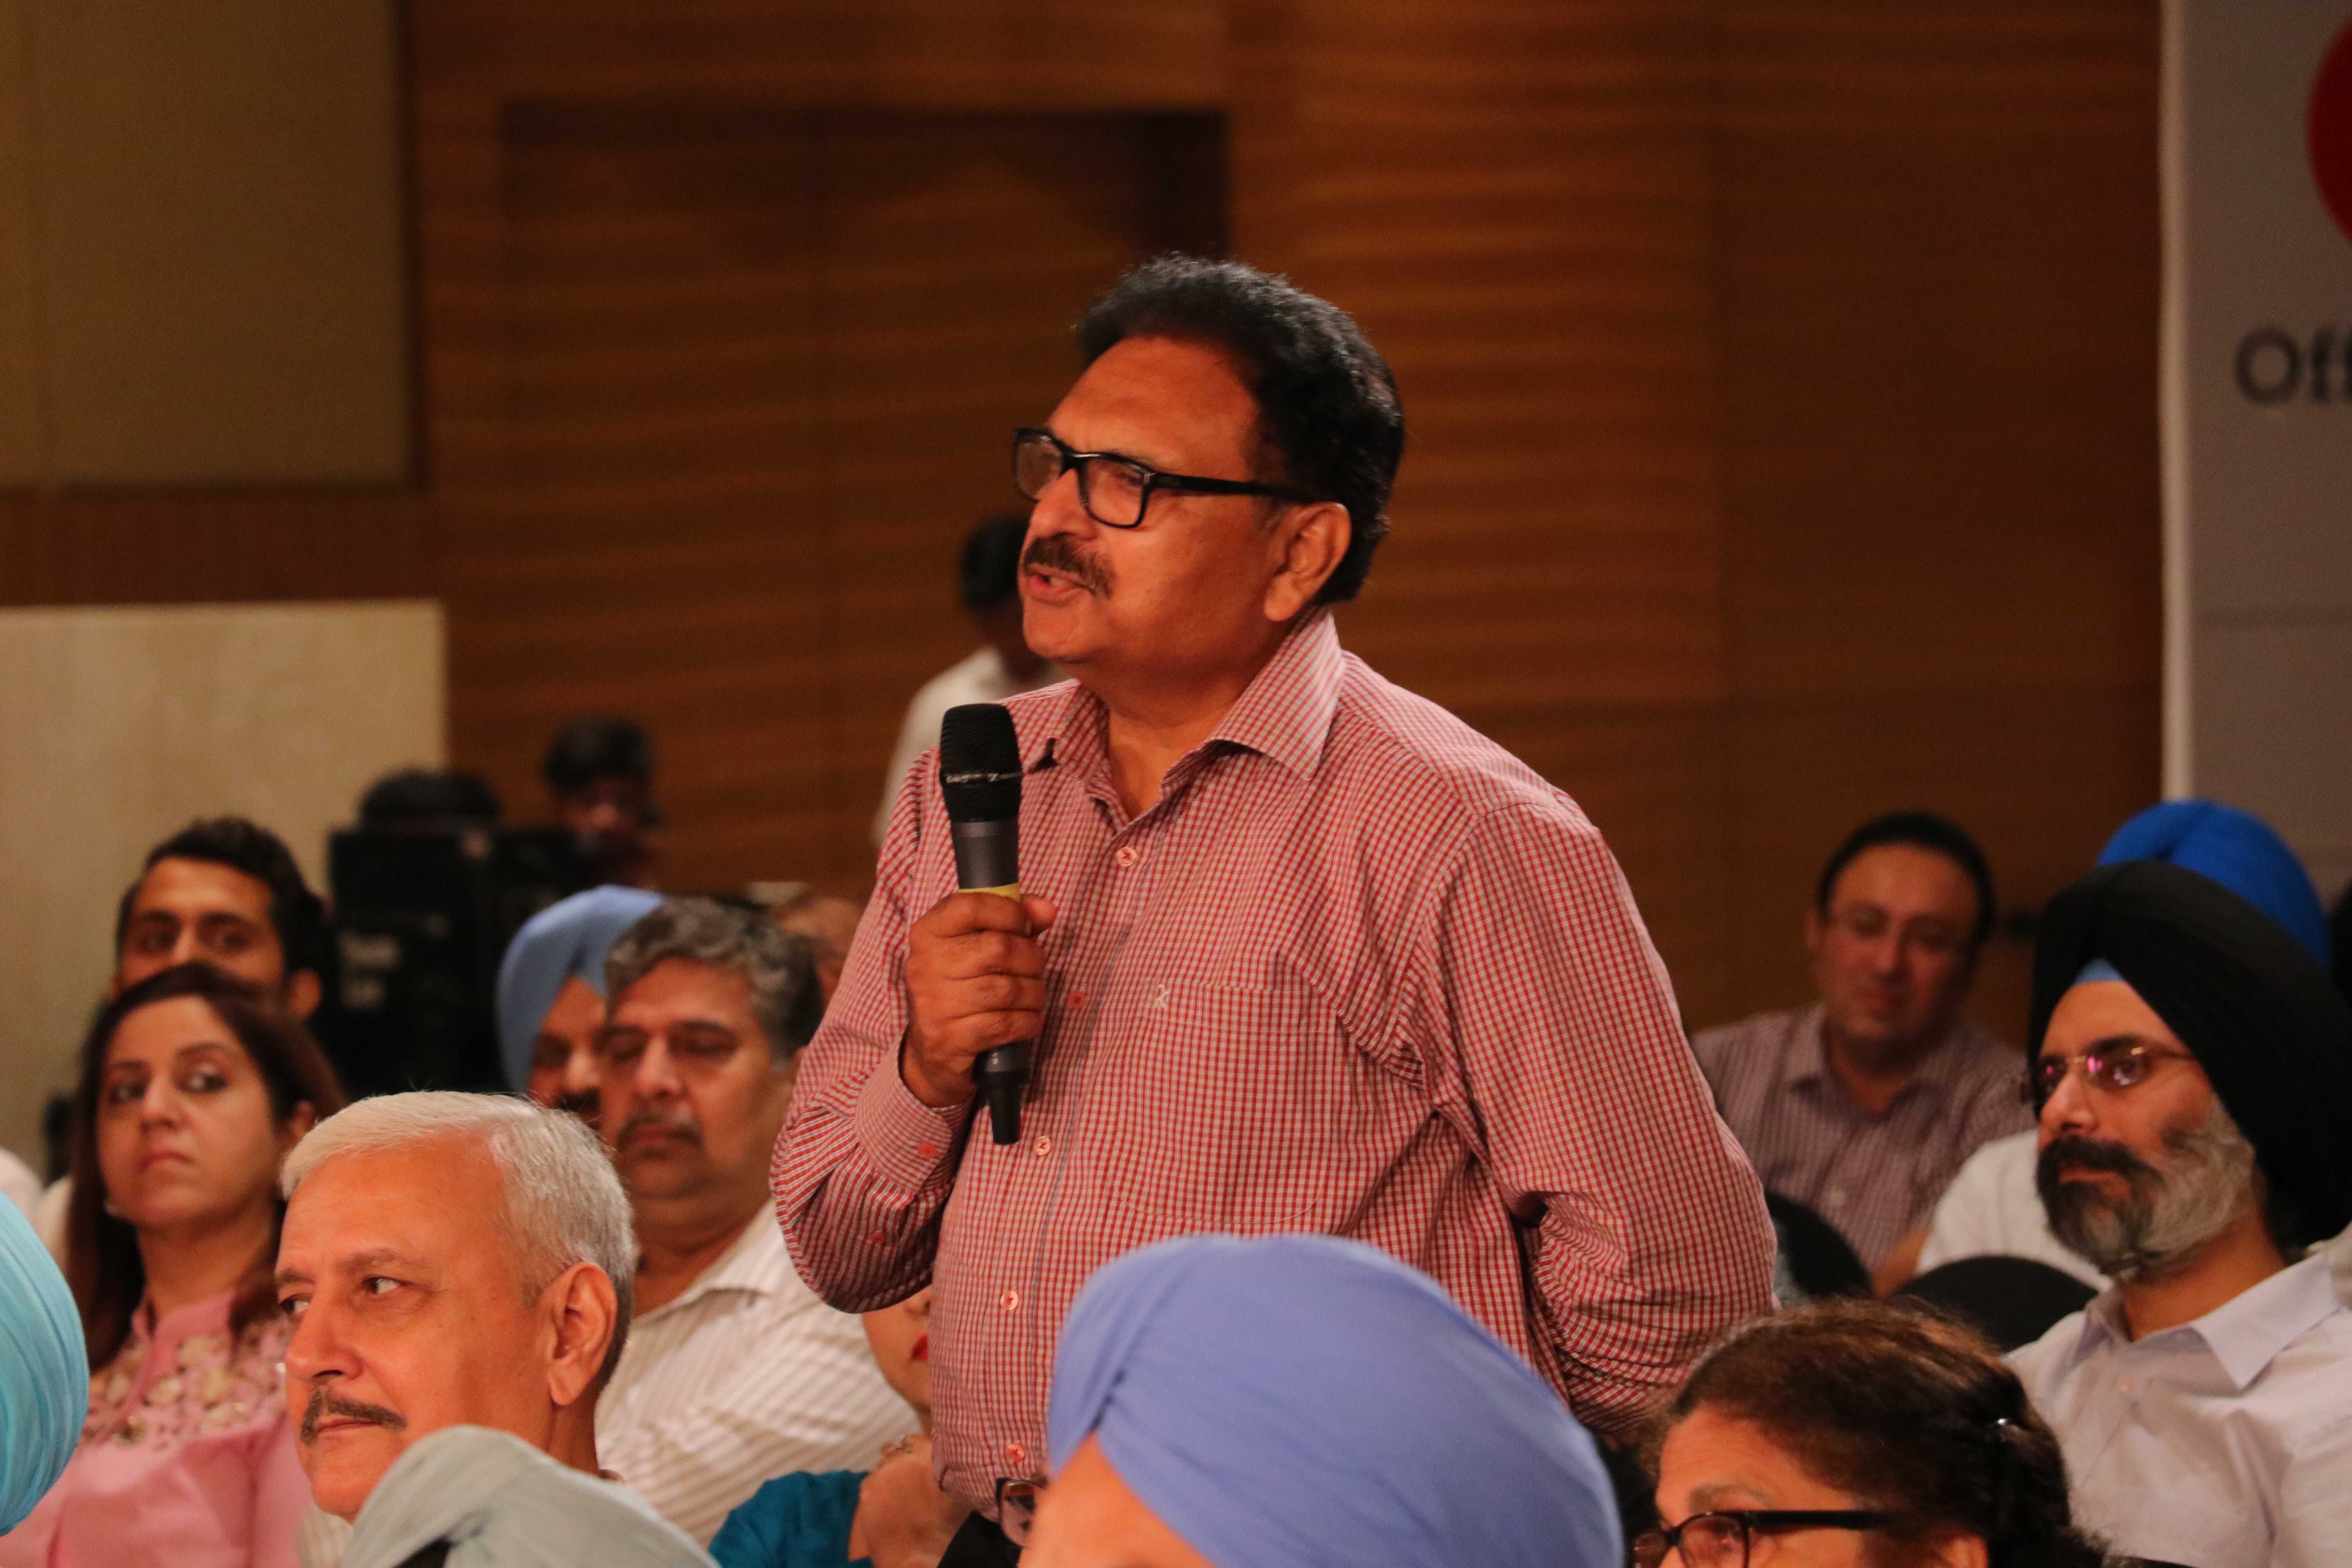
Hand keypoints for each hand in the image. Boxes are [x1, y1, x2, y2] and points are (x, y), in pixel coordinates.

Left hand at [847, 1435, 967, 1567]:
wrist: (923, 1559)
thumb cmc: (950, 1529)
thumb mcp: (960, 1489)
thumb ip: (947, 1468)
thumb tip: (943, 1461)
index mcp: (931, 1452)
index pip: (917, 1439)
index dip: (917, 1451)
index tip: (919, 1464)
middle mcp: (906, 1455)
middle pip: (896, 1448)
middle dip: (900, 1462)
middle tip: (906, 1483)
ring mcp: (883, 1471)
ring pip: (881, 1466)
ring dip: (887, 1477)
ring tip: (895, 1499)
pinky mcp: (867, 1489)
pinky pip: (870, 1483)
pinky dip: (875, 1493)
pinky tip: (884, 1509)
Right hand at [902, 890, 1057, 1108]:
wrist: (931, 1053)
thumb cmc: (963, 989)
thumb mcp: (978, 948)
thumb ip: (1013, 922)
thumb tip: (1046, 910)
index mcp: (928, 933)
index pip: (970, 906)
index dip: (1010, 912)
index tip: (1024, 926)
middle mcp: (924, 965)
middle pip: (998, 948)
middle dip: (1031, 958)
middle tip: (1034, 968)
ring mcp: (934, 1004)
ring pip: (1007, 989)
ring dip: (1033, 994)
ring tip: (1032, 996)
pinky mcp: (948, 1039)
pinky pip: (1005, 1024)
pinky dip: (1028, 1022)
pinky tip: (1026, 1021)